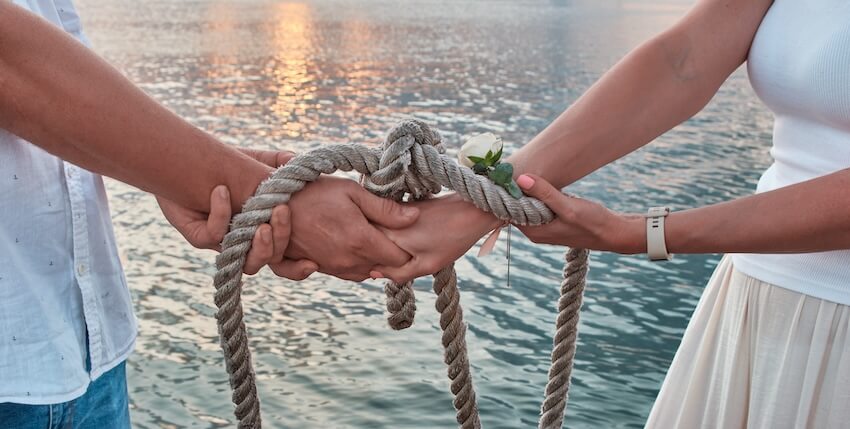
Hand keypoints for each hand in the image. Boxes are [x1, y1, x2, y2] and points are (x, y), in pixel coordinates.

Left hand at [157, 148, 317, 278]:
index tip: (313, 263)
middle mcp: (247, 243)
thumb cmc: (226, 166)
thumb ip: (278, 162)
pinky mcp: (199, 237)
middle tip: (279, 212)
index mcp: (266, 230)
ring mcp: (225, 243)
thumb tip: (295, 160)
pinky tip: (220, 190)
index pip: (287, 260)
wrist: (185, 164)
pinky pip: (215, 235)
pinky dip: (221, 212)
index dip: (299, 268)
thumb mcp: (257, 162)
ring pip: (247, 264)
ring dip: (259, 246)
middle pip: (271, 261)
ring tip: (260, 223)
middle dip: (280, 240)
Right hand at [284, 175, 420, 280]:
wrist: (276, 204)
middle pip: (384, 270)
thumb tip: (415, 217)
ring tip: (375, 241)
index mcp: (361, 241)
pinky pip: (347, 275)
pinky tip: (355, 248)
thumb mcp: (353, 192)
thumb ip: (385, 209)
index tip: (409, 236)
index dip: (408, 249)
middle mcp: (348, 261)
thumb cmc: (316, 192)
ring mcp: (332, 268)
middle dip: (393, 257)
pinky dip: (356, 265)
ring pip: (366, 274)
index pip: (399, 259)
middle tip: (394, 237)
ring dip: (374, 262)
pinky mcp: (319, 269)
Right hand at [369, 194, 501, 283]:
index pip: (367, 256)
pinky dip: (393, 234)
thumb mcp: (427, 265)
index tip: (385, 270)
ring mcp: (392, 211)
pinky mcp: (401, 206)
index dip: (373, 266)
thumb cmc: (453, 238)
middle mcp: (385, 220)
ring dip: (385, 244)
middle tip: (403, 260)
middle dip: (377, 254)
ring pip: (377, 234)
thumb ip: (398, 273)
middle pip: (369, 243)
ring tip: (413, 248)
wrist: (472, 209)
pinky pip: (387, 225)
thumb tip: (374, 274)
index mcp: (389, 235)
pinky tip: (415, 238)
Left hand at [514, 174, 643, 252]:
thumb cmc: (592, 222)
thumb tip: (521, 178)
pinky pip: (540, 205)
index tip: (505, 176)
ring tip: (527, 172)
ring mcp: (545, 226)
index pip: (509, 212)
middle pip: (517, 208)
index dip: (506, 194)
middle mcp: (536, 231)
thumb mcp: (568, 206)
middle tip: (515, 169)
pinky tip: (541, 182)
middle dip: (516, 191)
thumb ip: (545, 193)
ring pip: (529, 205)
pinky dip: (540, 194)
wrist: (614, 232)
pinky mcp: (554, 220)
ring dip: (528, 191)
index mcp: (534, 232)